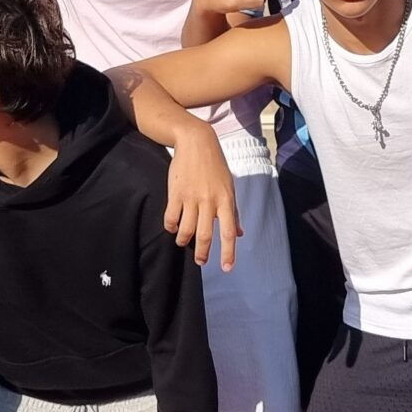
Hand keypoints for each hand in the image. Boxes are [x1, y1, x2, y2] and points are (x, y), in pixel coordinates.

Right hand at [164, 125, 239, 270]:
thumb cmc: (215, 166)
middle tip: (200, 262)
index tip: (226, 268)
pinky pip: (171, 218)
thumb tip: (240, 234)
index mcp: (225, 200)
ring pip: (186, 230)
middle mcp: (209, 201)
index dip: (228, 252)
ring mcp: (191, 197)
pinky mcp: (175, 193)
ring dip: (183, 241)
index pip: (228, 232)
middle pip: (204, 235)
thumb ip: (233, 212)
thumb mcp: (229, 187)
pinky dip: (171, 227)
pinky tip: (173, 227)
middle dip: (202, 253)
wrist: (196, 142)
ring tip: (183, 243)